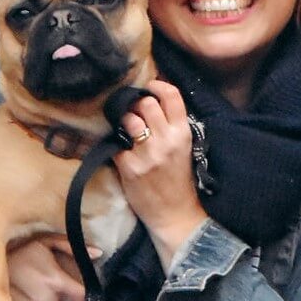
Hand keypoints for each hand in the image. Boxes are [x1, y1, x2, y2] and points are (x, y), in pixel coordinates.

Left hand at [114, 80, 207, 269]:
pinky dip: (116, 146)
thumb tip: (154, 101)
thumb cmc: (179, 181)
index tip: (149, 88)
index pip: (172, 95)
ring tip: (126, 131)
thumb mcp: (184, 148)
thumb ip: (172, 126)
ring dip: (124, 122)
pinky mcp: (130, 167)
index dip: (157, 86)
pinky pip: (116, 145)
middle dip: (137, 105)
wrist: (175, 215)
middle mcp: (166, 140)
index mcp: (182, 133)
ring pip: (129, 120)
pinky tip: (121, 152)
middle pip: (146, 104)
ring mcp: (147, 154)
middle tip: (134, 113)